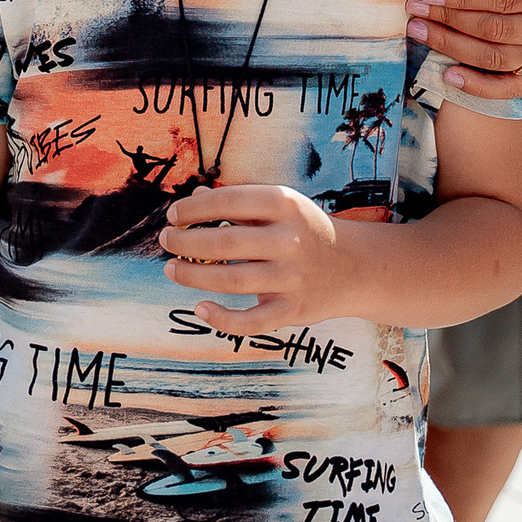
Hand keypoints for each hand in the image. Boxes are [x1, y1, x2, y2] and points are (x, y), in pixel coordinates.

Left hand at [157, 186, 348, 332]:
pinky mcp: (294, 310)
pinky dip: (222, 319)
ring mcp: (293, 278)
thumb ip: (238, 201)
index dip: (194, 209)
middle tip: (166, 241)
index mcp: (286, 204)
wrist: (354, 266)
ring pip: (230, 280)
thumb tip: (192, 199)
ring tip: (171, 269)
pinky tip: (200, 308)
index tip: (173, 215)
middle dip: (186, 242)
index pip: (228, 201)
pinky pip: (251, 321)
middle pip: (224, 242)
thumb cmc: (304, 229)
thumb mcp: (279, 205)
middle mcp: (291, 240)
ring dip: (192, 276)